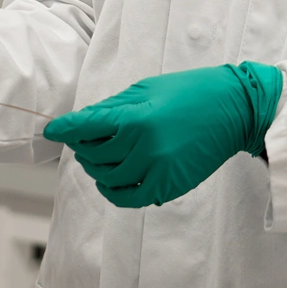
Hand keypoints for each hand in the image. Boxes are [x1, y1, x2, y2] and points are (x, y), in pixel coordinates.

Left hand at [44, 63, 282, 208]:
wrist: (233, 109)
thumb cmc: (190, 91)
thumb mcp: (147, 89)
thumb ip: (112, 108)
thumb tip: (81, 122)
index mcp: (137, 118)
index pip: (87, 127)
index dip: (65, 129)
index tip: (53, 130)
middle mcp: (144, 147)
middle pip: (95, 155)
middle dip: (82, 146)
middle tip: (83, 139)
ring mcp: (157, 171)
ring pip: (108, 178)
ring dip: (96, 168)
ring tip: (98, 157)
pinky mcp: (168, 186)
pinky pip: (129, 198)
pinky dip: (113, 192)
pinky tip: (109, 181)